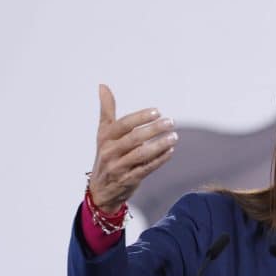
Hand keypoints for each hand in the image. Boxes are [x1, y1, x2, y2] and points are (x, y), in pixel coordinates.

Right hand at [88, 84, 177, 212]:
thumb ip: (106, 110)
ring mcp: (118, 167)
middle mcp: (109, 152)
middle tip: (171, 122)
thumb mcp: (103, 133)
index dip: (140, 117)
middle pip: (134, 139)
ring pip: (141, 155)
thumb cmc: (106, 155)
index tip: (157, 111)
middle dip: (153, 129)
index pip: (123, 125)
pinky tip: (170, 151)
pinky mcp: (128, 180)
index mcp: (105, 138)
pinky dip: (159, 159)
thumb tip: (103, 86)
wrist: (101, 189)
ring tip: (174, 136)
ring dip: (160, 145)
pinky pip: (146, 168)